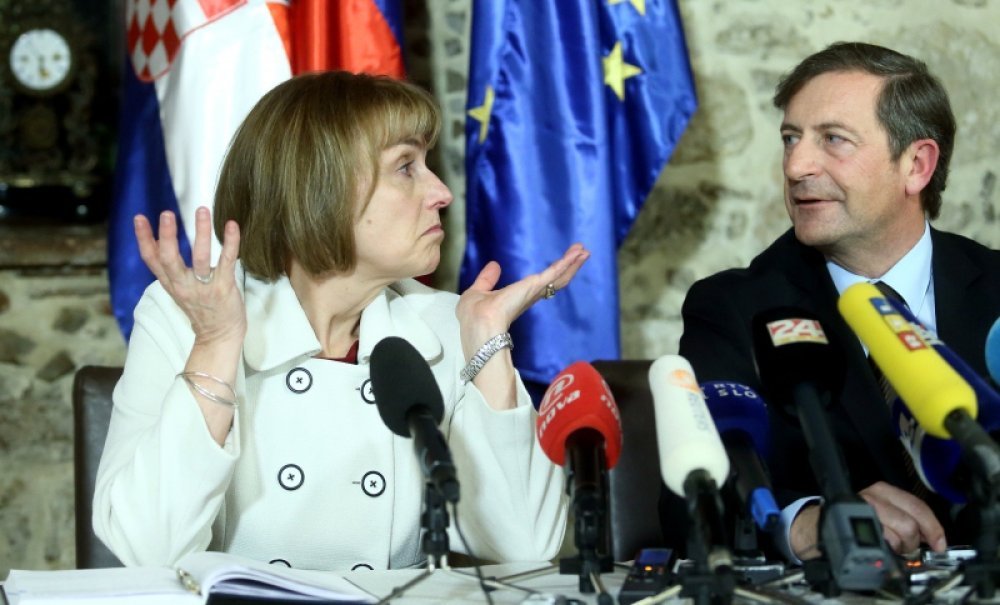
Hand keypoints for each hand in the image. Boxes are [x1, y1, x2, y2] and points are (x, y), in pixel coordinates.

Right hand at [134, 206, 245, 346]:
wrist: (219, 335)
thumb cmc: (201, 307)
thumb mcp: (177, 288)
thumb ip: (168, 268)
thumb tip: (156, 241)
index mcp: (171, 283)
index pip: (151, 260)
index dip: (143, 239)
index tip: (139, 218)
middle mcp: (184, 284)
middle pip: (169, 259)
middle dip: (167, 236)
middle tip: (167, 213)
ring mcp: (204, 287)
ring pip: (200, 258)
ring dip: (201, 232)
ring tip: (202, 210)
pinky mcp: (224, 288)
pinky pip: (227, 262)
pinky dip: (230, 242)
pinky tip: (231, 225)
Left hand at [456, 243, 589, 358]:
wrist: (479, 325)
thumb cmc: (474, 315)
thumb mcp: (478, 292)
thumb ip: (487, 279)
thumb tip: (494, 265)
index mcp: (518, 297)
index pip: (541, 284)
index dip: (552, 274)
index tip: (563, 263)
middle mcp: (530, 295)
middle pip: (555, 280)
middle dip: (568, 266)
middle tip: (582, 252)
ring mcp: (534, 291)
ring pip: (559, 276)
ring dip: (572, 262)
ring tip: (584, 250)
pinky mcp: (535, 286)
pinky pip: (554, 272)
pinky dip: (566, 262)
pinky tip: (577, 254)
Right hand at [859, 481, 946, 555]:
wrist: (820, 524)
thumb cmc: (852, 518)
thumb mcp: (881, 508)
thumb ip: (905, 515)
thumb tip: (932, 535)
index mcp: (883, 490)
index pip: (918, 507)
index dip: (933, 528)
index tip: (939, 542)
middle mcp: (873, 497)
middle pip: (910, 524)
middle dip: (913, 542)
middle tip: (907, 546)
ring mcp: (863, 511)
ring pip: (899, 535)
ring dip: (899, 547)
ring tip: (889, 546)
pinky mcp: (856, 526)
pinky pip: (882, 543)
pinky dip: (886, 551)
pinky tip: (879, 548)